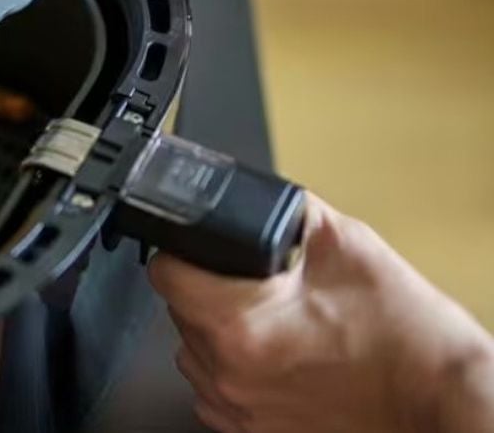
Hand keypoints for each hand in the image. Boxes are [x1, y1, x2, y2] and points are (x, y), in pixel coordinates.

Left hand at [150, 194, 493, 432]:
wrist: (439, 398)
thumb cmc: (406, 339)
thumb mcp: (345, 246)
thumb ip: (288, 213)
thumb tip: (255, 196)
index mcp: (240, 322)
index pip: (165, 272)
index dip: (182, 250)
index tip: (202, 248)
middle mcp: (229, 371)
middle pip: (179, 310)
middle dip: (209, 288)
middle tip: (259, 285)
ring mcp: (239, 407)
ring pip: (193, 352)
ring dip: (217, 330)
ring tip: (272, 320)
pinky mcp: (251, 431)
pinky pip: (214, 390)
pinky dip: (231, 368)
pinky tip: (273, 354)